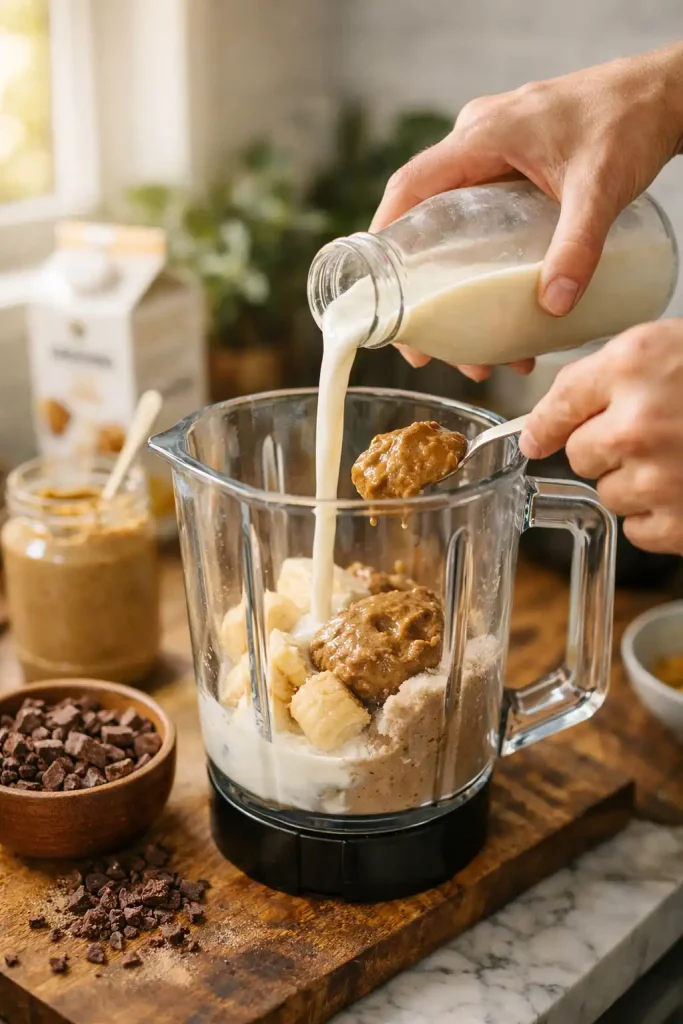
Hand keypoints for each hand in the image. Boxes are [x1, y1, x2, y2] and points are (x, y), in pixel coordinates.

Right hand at [371, 44, 682, 378]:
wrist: (662, 94)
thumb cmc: (629, 121)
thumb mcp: (602, 188)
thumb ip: (578, 245)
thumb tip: (554, 306)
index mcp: (481, 136)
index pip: (410, 188)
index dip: (385, 239)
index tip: (378, 293)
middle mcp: (477, 141)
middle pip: (428, 220)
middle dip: (427, 290)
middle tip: (433, 348)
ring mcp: (494, 151)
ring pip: (454, 224)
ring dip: (458, 285)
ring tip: (480, 348)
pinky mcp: (513, 164)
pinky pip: (478, 216)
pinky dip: (481, 262)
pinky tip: (502, 305)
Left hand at [519, 319, 682, 554]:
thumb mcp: (671, 348)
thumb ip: (613, 374)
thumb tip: (551, 417)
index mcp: (634, 365)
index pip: (558, 402)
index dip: (543, 425)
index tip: (534, 438)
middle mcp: (638, 422)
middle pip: (579, 455)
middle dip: (605, 449)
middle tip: (652, 436)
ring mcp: (659, 476)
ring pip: (608, 494)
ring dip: (635, 484)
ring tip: (682, 460)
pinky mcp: (680, 523)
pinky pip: (638, 529)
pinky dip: (659, 518)